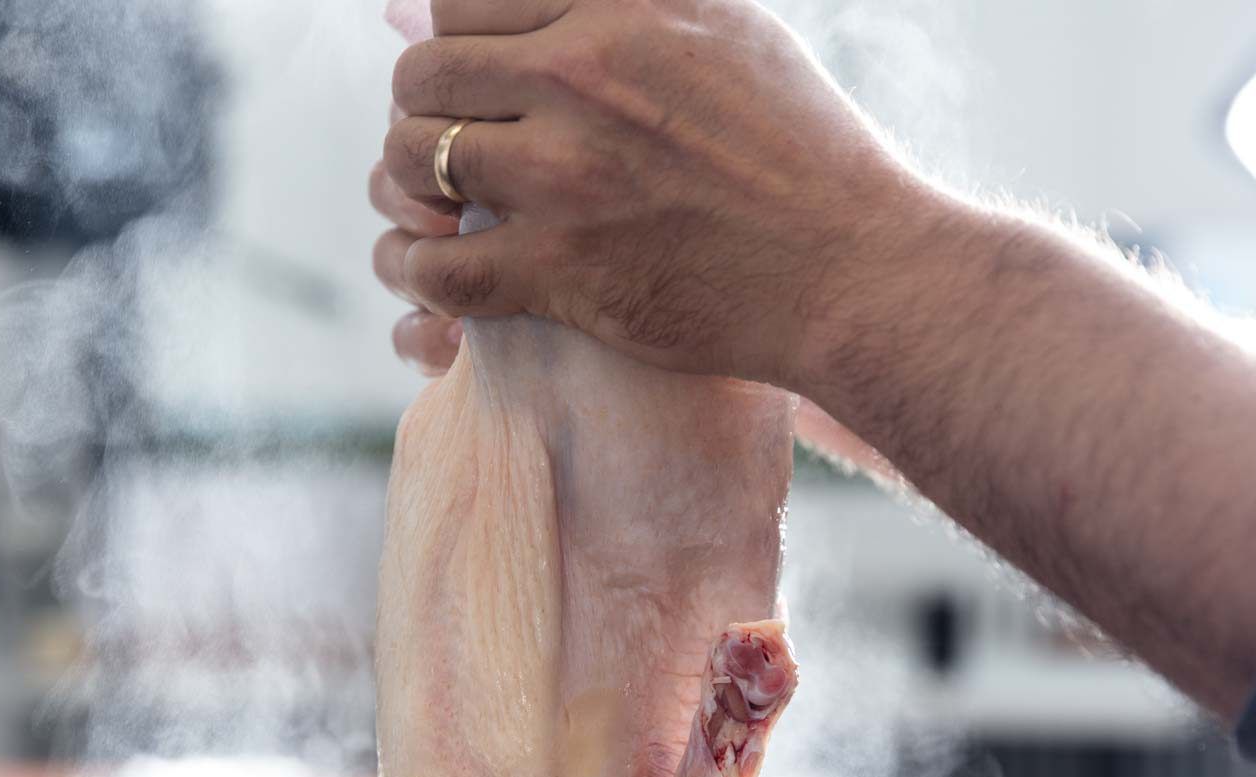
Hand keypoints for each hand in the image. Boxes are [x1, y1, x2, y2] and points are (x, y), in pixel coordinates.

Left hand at [381, 0, 933, 389]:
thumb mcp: (724, 26)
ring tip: (432, 207)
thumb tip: (482, 5)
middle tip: (446, 149)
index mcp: (621, 9)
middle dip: (420, 114)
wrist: (850, 269)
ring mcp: (567, 176)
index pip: (460, 2)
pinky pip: (435, 266)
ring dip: (404, 188)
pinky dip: (411, 269)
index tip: (469, 85)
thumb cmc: (796, 150)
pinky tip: (424, 269)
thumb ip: (617, 1)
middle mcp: (583, 78)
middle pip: (422, 76)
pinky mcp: (563, 271)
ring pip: (410, 161)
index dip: (448, 44)